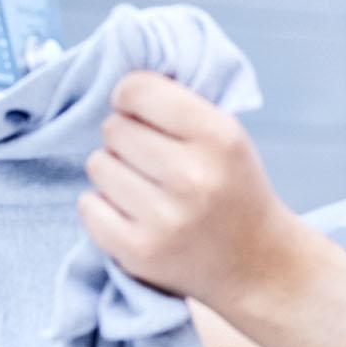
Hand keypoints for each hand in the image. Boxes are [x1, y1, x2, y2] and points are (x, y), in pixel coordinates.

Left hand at [77, 70, 309, 310]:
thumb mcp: (227, 136)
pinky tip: (131, 212)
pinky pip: (88, 206)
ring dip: (113, 172)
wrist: (257, 264)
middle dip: (125, 139)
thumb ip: (178, 104)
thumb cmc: (233, 190)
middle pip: (113, 129)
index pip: (138, 90)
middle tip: (150, 160)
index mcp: (218, 136)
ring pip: (97, 165)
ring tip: (145, 188)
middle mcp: (192, 177)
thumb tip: (119, 81)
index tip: (138, 112)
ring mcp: (164, 219)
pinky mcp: (139, 251)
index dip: (130, 97)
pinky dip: (101, 206)